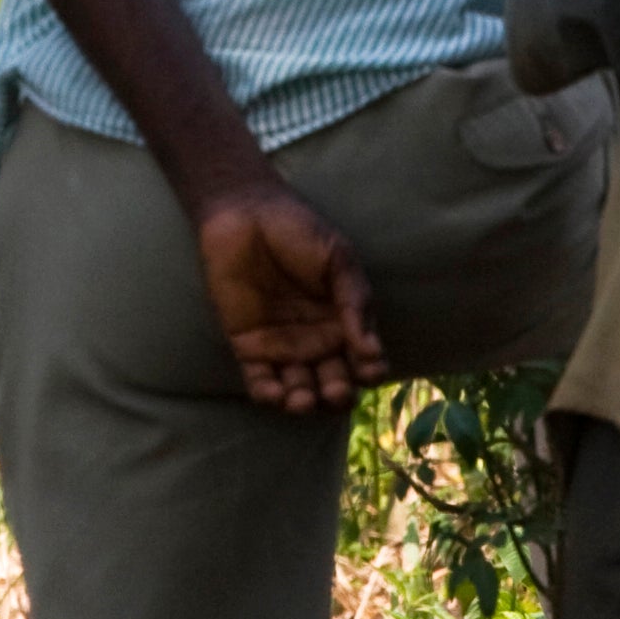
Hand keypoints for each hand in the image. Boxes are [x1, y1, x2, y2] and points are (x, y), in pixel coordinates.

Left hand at [192, 177, 386, 412]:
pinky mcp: (248, 347)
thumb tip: (373, 350)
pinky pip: (260, 381)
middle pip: (334, 384)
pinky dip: (269, 395)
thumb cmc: (299, 232)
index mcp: (344, 322)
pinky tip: (277, 394)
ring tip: (303, 399)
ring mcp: (282, 347)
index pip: (363, 360)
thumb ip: (356, 302)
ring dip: (303, 403)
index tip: (370, 369)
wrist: (246, 215)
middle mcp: (317, 341)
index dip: (370, 371)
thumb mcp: (339, 260)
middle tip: (335, 390)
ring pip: (299, 391)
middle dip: (337, 395)